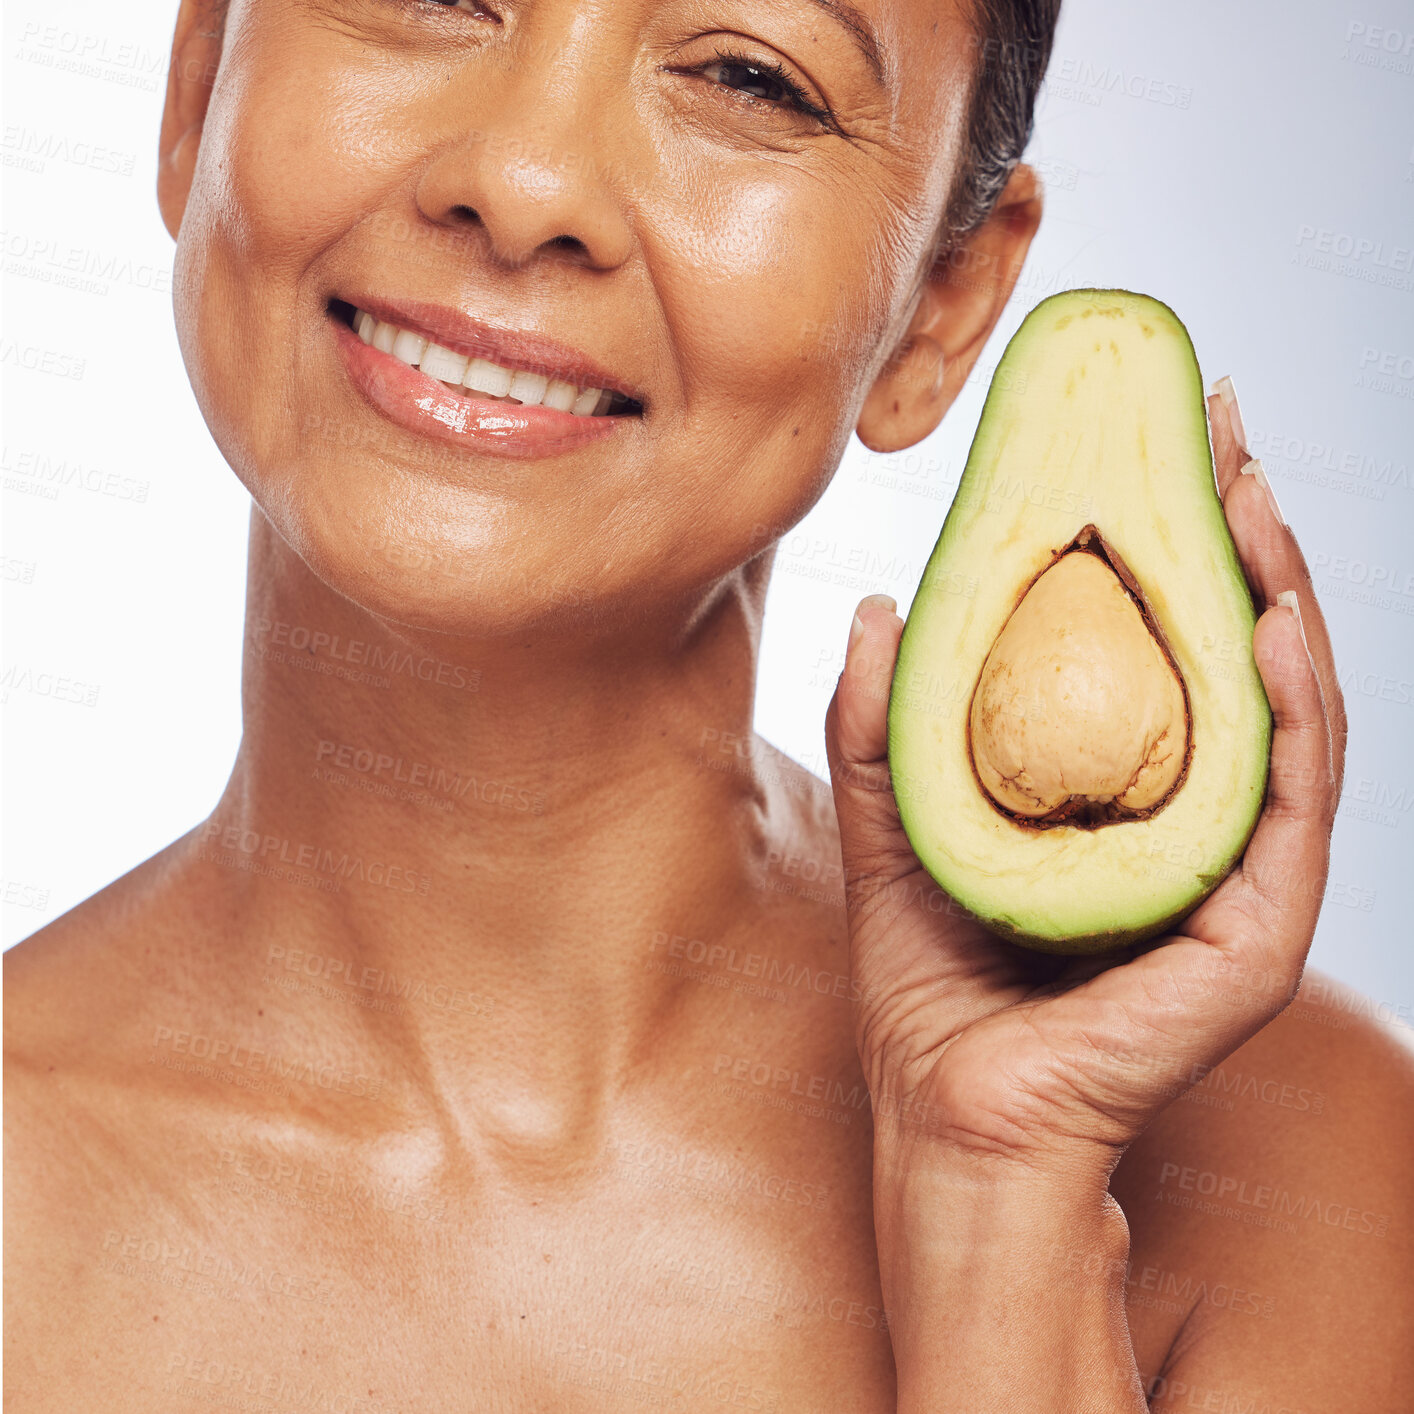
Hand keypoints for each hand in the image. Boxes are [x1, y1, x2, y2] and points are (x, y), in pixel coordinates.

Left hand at [824, 381, 1347, 1176]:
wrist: (947, 1114)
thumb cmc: (929, 984)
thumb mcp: (894, 821)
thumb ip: (883, 722)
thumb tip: (884, 602)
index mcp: (1129, 797)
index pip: (1174, 649)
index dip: (1175, 542)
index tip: (1160, 439)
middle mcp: (1198, 826)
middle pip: (1241, 658)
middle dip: (1240, 536)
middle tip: (1221, 427)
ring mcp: (1238, 879)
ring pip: (1290, 714)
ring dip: (1280, 595)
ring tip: (1248, 497)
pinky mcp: (1254, 935)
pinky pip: (1293, 805)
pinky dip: (1292, 708)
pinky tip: (1269, 624)